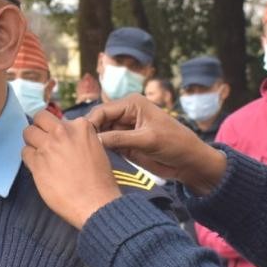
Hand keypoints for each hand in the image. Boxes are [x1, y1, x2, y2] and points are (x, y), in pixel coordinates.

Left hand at [21, 110, 121, 228]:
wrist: (95, 203)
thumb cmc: (99, 181)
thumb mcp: (96, 148)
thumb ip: (79, 138)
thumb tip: (66, 138)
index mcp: (81, 126)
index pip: (59, 118)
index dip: (56, 130)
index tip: (57, 139)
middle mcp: (62, 132)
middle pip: (40, 117)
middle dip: (39, 127)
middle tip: (42, 140)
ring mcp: (48, 146)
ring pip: (28, 133)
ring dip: (32, 142)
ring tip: (40, 155)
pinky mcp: (37, 162)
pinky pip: (25, 153)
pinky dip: (29, 159)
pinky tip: (39, 168)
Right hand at [89, 94, 226, 194]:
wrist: (188, 162)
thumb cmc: (174, 144)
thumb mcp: (147, 139)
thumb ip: (120, 139)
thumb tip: (94, 139)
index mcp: (131, 104)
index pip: (102, 110)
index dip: (90, 123)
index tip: (80, 138)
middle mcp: (125, 114)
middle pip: (98, 121)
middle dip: (89, 133)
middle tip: (78, 148)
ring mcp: (124, 130)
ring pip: (100, 134)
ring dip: (94, 143)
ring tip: (83, 155)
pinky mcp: (124, 144)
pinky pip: (107, 146)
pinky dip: (101, 151)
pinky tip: (94, 159)